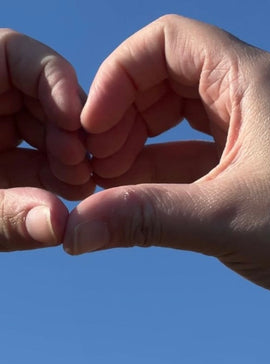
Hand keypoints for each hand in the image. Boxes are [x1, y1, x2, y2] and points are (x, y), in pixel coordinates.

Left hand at [0, 30, 93, 248]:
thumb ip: (0, 217)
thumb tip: (60, 224)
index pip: (11, 54)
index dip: (53, 79)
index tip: (75, 122)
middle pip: (36, 93)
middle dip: (66, 127)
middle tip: (82, 165)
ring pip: (42, 127)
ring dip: (67, 154)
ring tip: (80, 184)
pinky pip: (34, 159)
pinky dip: (55, 175)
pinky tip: (70, 193)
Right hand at [64, 14, 269, 308]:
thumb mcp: (223, 219)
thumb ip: (143, 219)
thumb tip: (73, 231)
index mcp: (255, 80)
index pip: (165, 42)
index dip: (116, 77)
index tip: (91, 128)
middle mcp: (264, 94)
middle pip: (171, 80)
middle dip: (126, 117)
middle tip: (96, 166)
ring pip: (190, 121)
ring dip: (147, 149)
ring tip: (113, 188)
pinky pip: (212, 154)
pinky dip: (177, 172)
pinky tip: (149, 199)